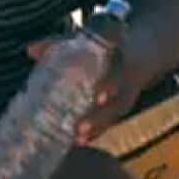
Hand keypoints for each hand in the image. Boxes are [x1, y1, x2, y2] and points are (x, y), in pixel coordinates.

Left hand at [28, 10, 155, 143]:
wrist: (148, 46)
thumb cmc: (111, 43)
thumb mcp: (91, 38)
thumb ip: (62, 43)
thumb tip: (30, 50)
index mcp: (123, 56)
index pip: (118, 72)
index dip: (110, 84)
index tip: (99, 97)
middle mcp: (129, 76)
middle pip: (120, 99)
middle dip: (101, 115)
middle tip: (79, 128)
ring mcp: (129, 90)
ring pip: (117, 111)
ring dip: (99, 125)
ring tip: (78, 138)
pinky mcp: (125, 101)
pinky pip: (113, 118)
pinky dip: (98, 129)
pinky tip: (80, 141)